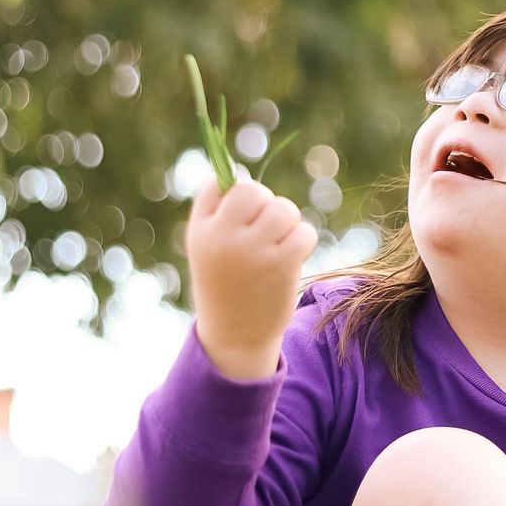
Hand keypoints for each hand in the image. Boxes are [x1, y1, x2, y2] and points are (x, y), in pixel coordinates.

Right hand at [187, 177, 317, 380]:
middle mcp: (223, 238)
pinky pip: (304, 232)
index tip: (241, 216)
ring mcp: (253, 252)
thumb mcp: (209, 246)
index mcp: (201, 230)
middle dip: (266, 203)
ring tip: (278, 243)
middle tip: (265, 227)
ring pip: (284, 210)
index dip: (237, 194)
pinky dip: (303, 239)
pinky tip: (292, 255)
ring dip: (288, 222)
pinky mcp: (282, 266)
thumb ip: (219, 210)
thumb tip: (236, 171)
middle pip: (254, 191)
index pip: (220, 183)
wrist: (235, 334)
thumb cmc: (224, 282)